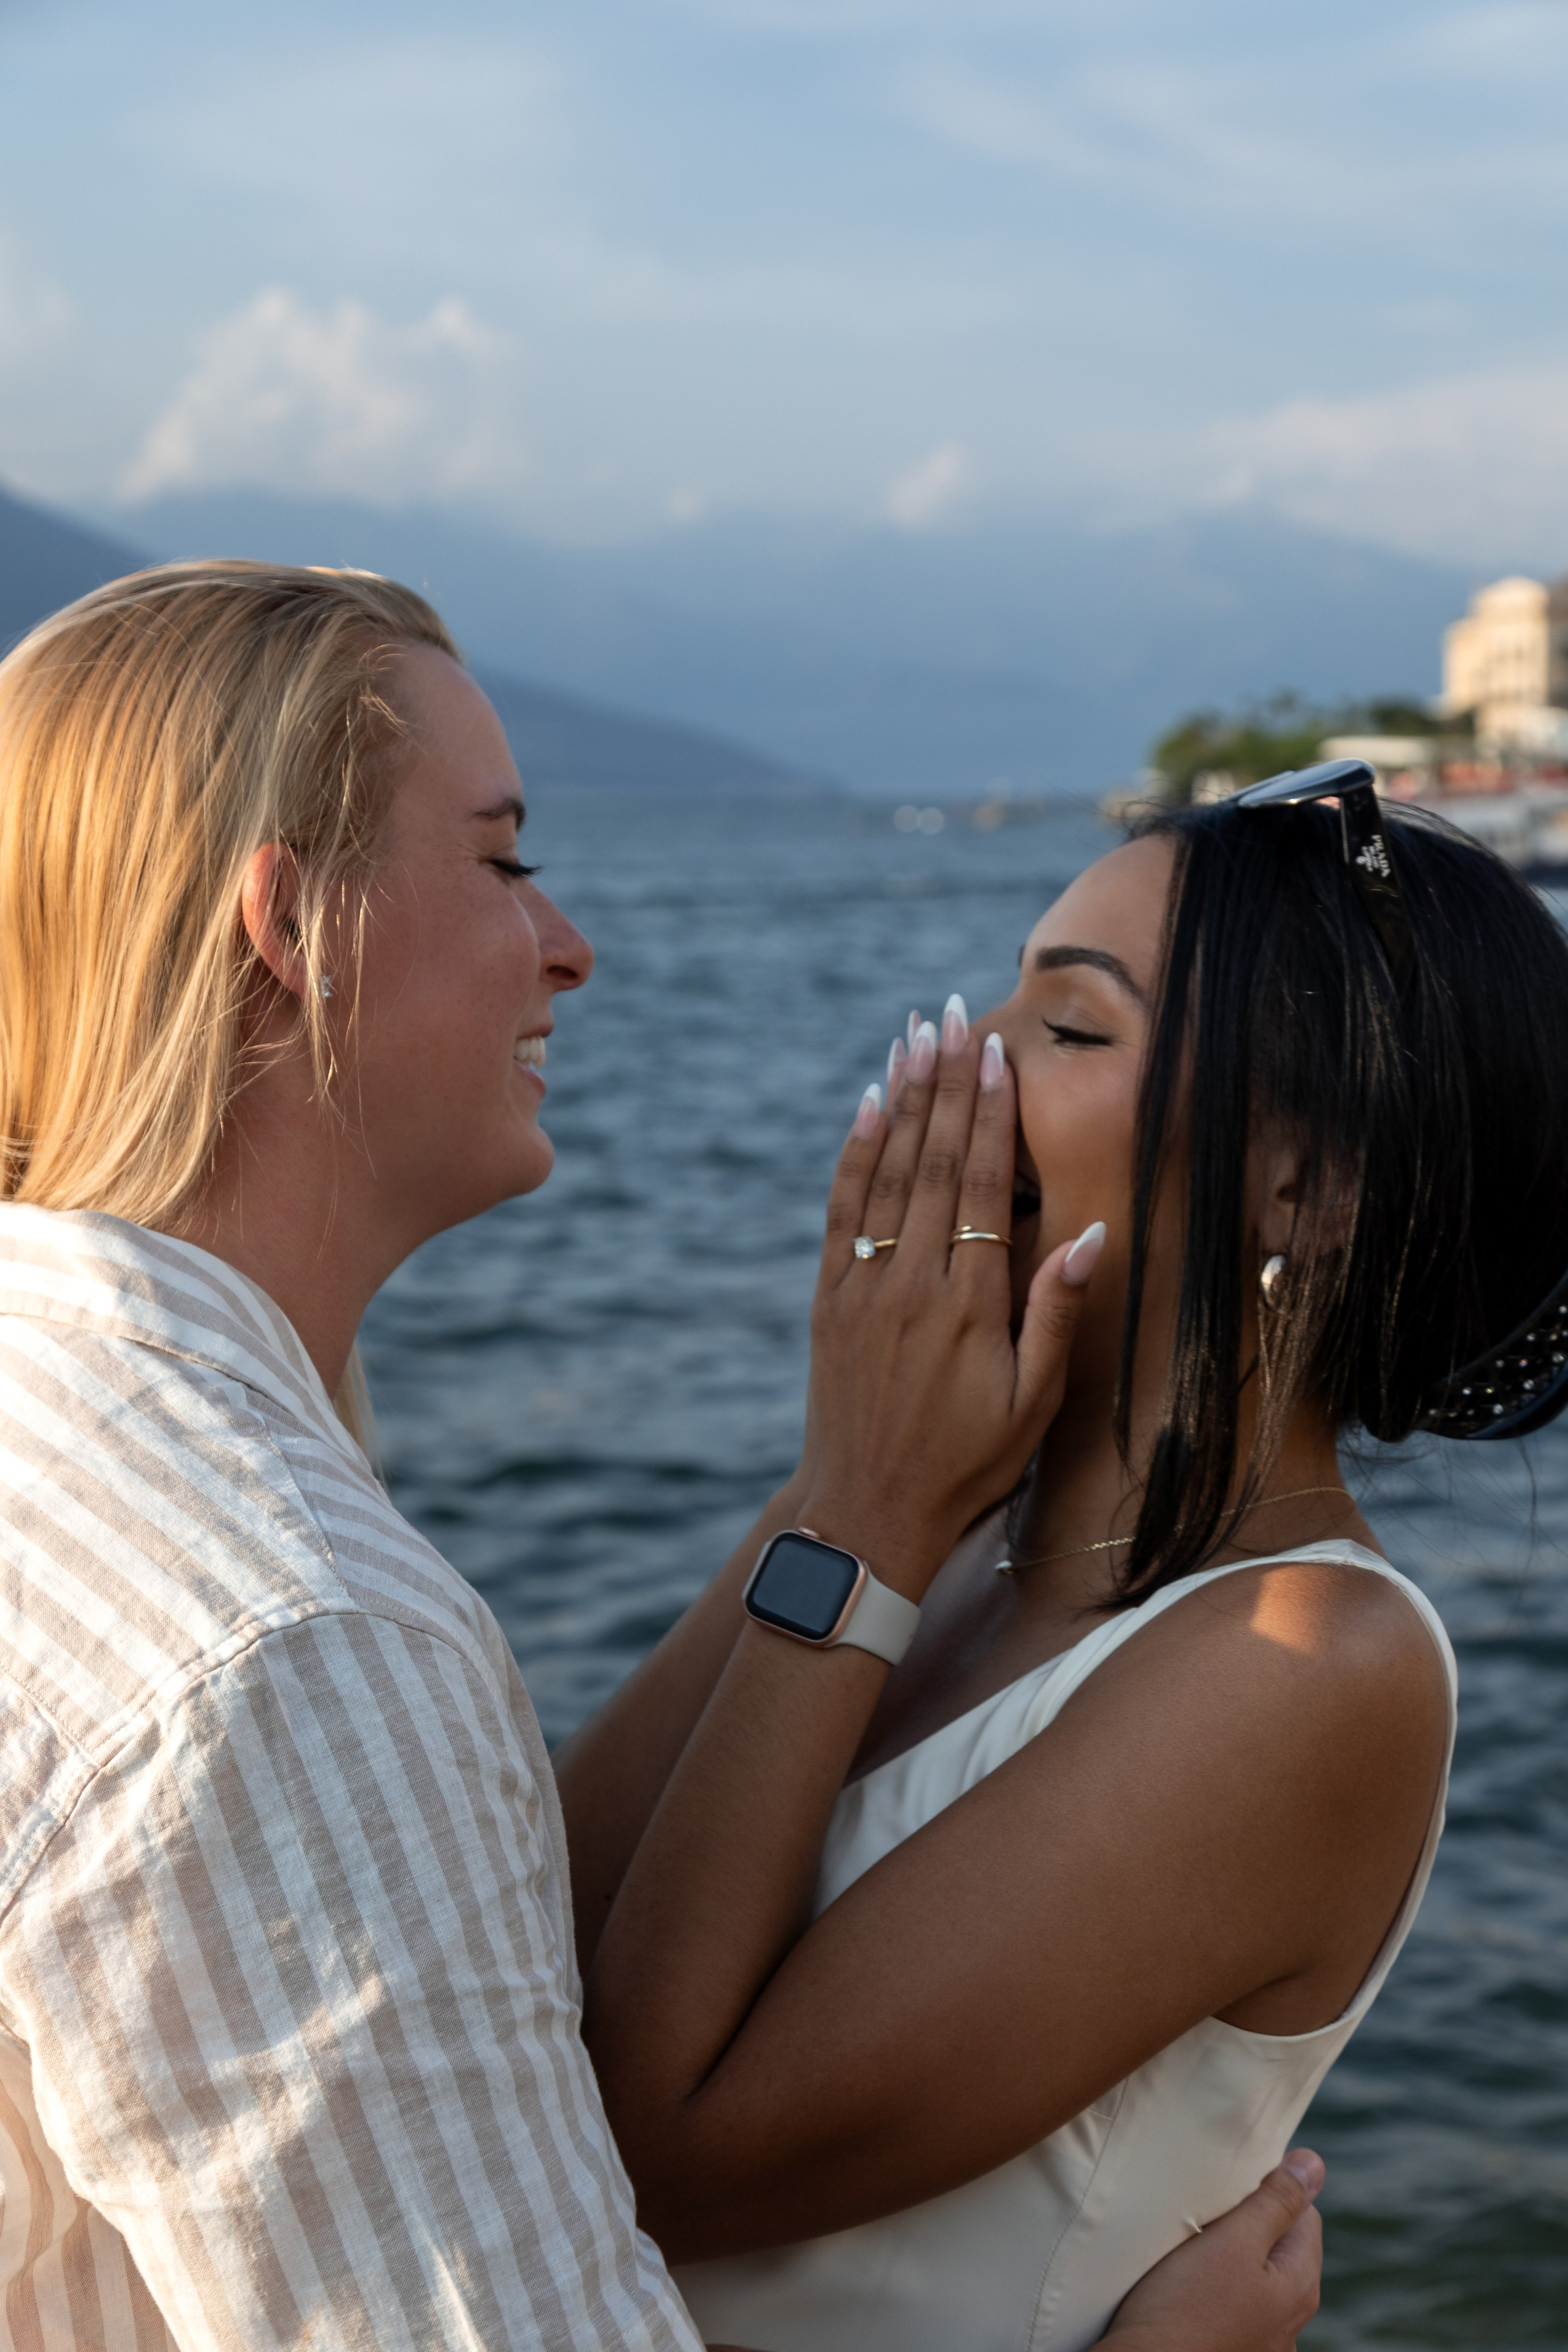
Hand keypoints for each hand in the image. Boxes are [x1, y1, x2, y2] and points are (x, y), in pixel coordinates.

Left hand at [803, 1003, 1104, 1591]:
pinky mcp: (828, 1301)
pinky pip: (840, 1213)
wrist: (869, 1512)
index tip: (998, 1054)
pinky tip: (865, 1108)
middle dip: (946, 1082)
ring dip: (900, 1100)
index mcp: (967, 1305)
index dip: (991, 1115)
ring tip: (913, 1037)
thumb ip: (1056, 1316)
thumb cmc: (969, 1464)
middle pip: (932, 1162)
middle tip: (953, 1015)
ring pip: (883, 1175)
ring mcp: (861, 1288)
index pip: (983, 1187)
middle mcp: (910, 1283)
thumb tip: (1091, 1237)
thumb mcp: (1033, 1403)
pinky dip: (852, 1156)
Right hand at [1103, 2150, 1323, 2351]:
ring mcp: (1263, 2343)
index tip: (1230, 2184)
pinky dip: (1217, 2286)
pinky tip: (1188, 2286)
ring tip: (1192, 2248)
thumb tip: (1313, 2163)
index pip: (1304, 2213)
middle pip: (1280, 2246)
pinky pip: (1234, 2303)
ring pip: (1255, 2275)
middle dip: (1248, 2222)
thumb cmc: (1186, 2308)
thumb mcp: (1233, 2241)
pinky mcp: (1232, 2349)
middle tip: (1206, 2213)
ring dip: (1230, 2256)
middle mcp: (1291, 2321)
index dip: (1270, 2189)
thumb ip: (1276, 2202)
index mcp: (1300, 2286)